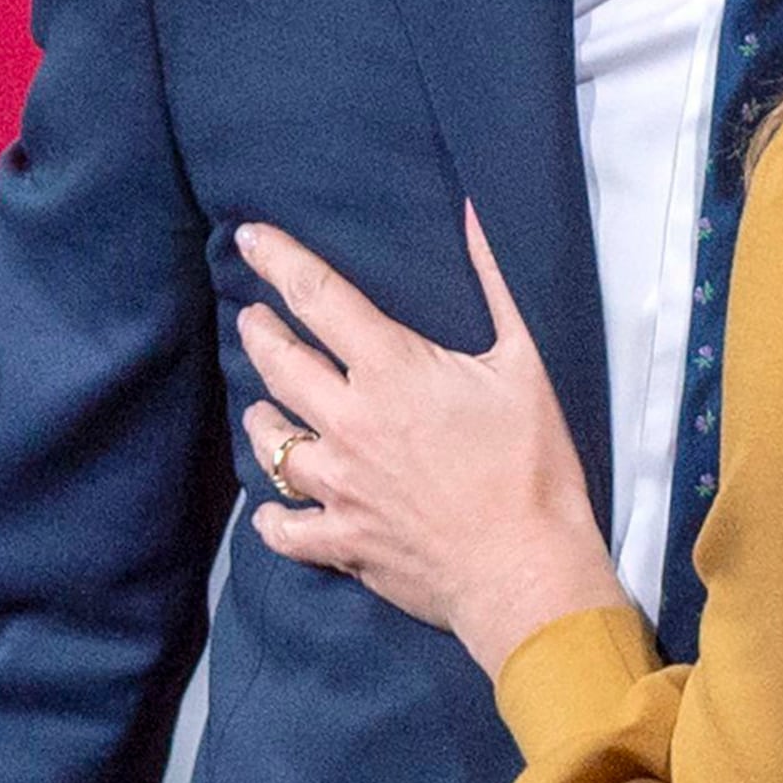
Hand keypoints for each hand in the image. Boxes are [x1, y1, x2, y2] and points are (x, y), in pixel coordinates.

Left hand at [234, 205, 630, 680]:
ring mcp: (338, 485)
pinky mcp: (342, 540)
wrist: (525, 567)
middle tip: (252, 316)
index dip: (279, 260)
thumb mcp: (524, 360)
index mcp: (391, 369)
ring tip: (261, 405)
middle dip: (260, 331)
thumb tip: (474, 214)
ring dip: (261, 416)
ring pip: (270, 442)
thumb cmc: (532, 463)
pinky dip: (273, 516)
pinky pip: (283, 527)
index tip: (249, 237)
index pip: (318, 296)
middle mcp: (349, 421)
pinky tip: (271, 510)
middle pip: (278, 362)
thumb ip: (494, 282)